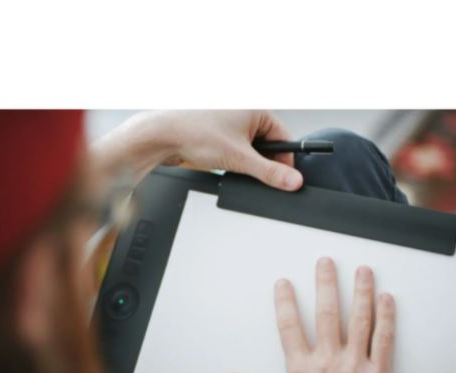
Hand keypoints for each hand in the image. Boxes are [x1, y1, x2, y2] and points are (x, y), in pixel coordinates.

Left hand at [94, 110, 302, 190]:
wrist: (162, 136)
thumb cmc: (194, 133)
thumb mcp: (240, 158)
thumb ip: (270, 173)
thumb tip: (293, 180)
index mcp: (254, 109)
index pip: (283, 137)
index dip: (285, 160)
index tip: (286, 178)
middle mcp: (242, 112)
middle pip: (266, 144)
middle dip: (262, 162)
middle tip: (255, 175)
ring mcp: (228, 122)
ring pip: (249, 149)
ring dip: (245, 162)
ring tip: (232, 165)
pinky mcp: (216, 133)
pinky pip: (233, 149)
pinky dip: (232, 160)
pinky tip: (222, 164)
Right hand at [225, 258, 395, 372]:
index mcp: (301, 369)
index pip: (289, 325)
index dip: (285, 301)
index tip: (284, 284)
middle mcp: (328, 361)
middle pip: (326, 312)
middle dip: (326, 283)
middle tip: (325, 263)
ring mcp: (356, 366)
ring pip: (359, 319)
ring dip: (361, 291)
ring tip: (362, 271)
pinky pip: (385, 339)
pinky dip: (386, 317)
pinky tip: (387, 300)